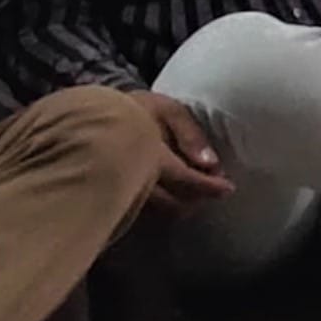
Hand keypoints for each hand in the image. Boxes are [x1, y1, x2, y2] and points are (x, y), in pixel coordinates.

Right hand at [127, 91, 237, 212]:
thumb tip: (211, 164)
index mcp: (155, 156)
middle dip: (196, 201)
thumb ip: (191, 135)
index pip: (189, 181)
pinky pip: (145, 212)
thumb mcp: (168, 110)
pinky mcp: (116, 197)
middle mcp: (139, 179)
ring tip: (193, 195)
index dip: (211, 187)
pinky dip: (164, 208)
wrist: (92, 113)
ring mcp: (125, 192)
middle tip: (211, 192)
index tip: (228, 189)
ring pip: (160, 212)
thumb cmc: (135, 108)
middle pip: (175, 204)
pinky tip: (170, 197)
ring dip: (180, 207)